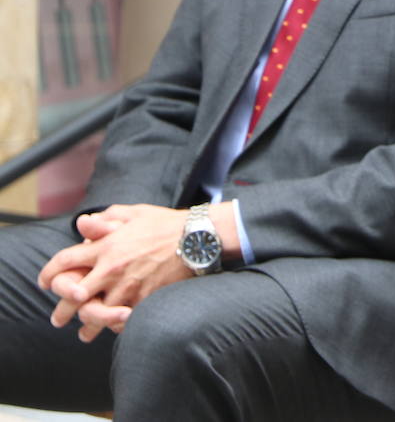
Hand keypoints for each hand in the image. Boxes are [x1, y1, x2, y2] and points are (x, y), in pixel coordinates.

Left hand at [38, 203, 239, 342]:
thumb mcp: (133, 213)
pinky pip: (123, 319)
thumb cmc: (165, 223)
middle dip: (62, 311)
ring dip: (88, 326)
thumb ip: (105, 219)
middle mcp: (111, 269)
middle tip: (57, 320)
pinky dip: (116, 326)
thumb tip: (82, 224)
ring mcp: (127, 286)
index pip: (65, 261)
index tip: (44, 282)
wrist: (198, 238)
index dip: (49, 273)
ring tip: (84, 334)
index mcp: (105, 246)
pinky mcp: (145, 299)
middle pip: (73, 296)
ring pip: (96, 314)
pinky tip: (113, 329)